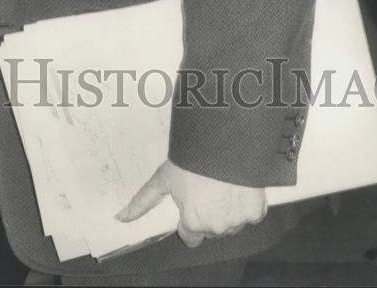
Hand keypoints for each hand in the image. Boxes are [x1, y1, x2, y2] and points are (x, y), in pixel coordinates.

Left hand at [115, 160, 267, 247]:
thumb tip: (120, 218)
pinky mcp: (257, 211)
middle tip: (206, 187)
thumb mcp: (164, 178)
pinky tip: (237, 184)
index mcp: (194, 224)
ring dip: (227, 209)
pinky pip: (251, 214)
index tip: (191, 199)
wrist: (225, 140)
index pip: (191, 235)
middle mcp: (217, 228)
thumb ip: (143, 202)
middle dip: (208, 212)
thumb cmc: (192, 158)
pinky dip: (246, 203)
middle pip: (210, 228)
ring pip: (231, 223)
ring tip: (221, 183)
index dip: (189, 217)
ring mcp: (239, 221)